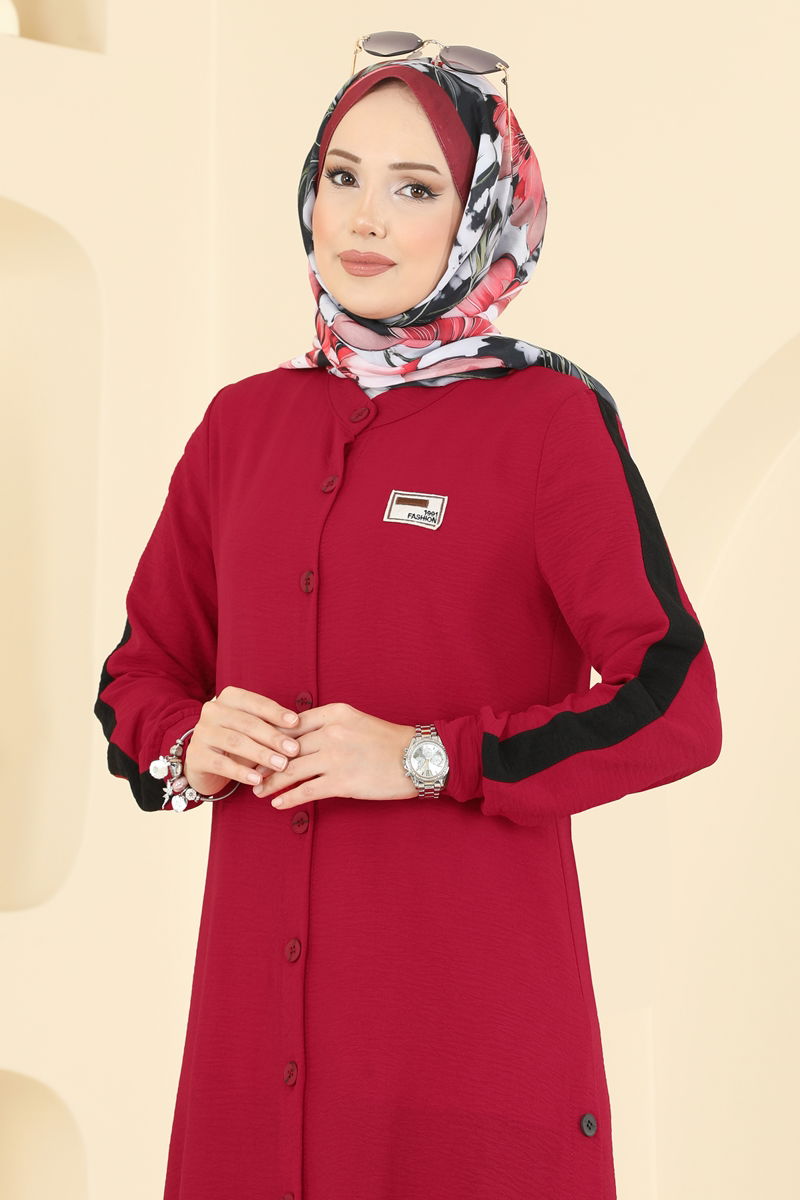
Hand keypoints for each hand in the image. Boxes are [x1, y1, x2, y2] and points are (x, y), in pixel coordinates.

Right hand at [183, 686, 302, 796]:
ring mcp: (202, 732)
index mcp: (228, 698)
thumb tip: (299, 730)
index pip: (255, 702)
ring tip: (281, 765)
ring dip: (261, 754)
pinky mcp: (196, 756)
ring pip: (236, 742)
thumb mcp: (254, 731)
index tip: (296, 722)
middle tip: (294, 750)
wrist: (205, 763)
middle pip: (247, 723)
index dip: (276, 712)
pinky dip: (242, 772)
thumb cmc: (237, 742)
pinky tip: (258, 780)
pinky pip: (222, 764)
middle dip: (273, 737)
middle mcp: (212, 710)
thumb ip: (271, 727)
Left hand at [253, 702, 417, 808]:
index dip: (269, 737)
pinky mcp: (343, 782)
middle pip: (285, 747)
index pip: (291, 724)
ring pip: (290, 770)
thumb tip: (298, 737)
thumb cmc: (387, 741)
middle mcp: (332, 732)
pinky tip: (277, 804)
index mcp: (335, 713)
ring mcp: (336, 758)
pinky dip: (288, 798)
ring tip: (257, 790)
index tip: (254, 746)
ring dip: (270, 782)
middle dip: (263, 761)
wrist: (418, 758)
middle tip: (248, 771)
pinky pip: (307, 791)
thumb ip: (328, 725)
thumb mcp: (356, 721)